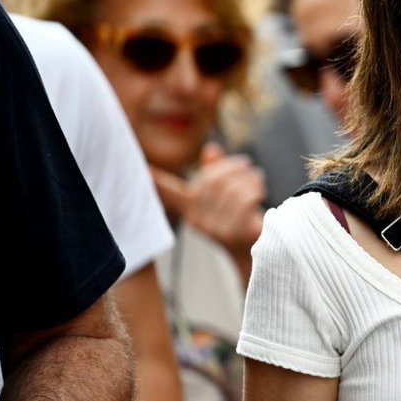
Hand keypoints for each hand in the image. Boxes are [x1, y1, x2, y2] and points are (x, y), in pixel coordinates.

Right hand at [152, 142, 265, 265]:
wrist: (260, 252)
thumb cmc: (242, 219)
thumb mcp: (226, 195)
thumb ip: (215, 172)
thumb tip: (211, 148)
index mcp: (190, 209)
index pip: (169, 193)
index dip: (156, 180)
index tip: (140, 168)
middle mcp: (197, 220)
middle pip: (211, 180)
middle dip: (232, 167)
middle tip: (247, 165)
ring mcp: (214, 228)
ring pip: (230, 188)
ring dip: (248, 177)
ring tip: (257, 178)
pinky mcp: (233, 232)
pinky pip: (244, 199)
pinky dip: (255, 189)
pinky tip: (260, 191)